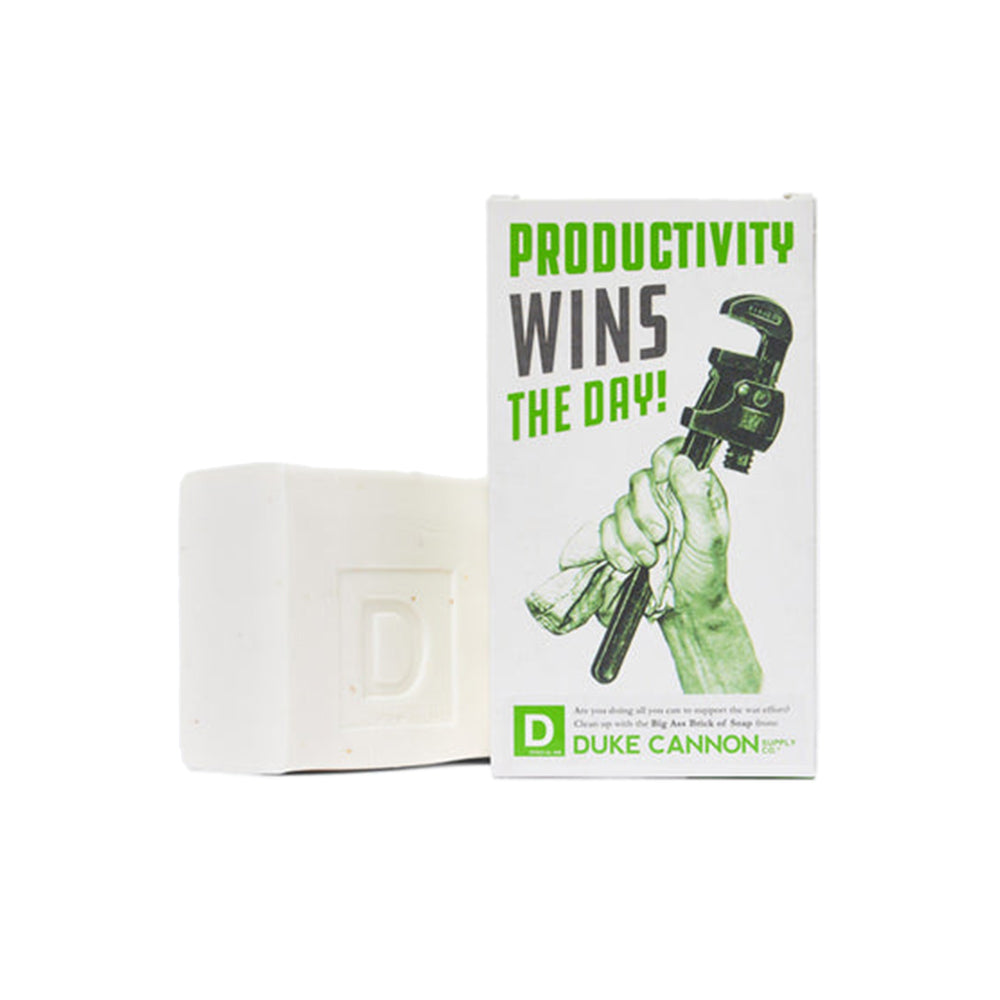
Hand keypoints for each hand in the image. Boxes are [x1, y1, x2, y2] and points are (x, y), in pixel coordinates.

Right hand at [599, 436, 730, 611]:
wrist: (685, 610)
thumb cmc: (706, 573)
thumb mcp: (710, 536)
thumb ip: (697, 498)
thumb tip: (682, 462)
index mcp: (693, 490)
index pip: (674, 453)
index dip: (663, 458)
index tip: (662, 478)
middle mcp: (666, 498)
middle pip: (640, 480)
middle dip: (646, 512)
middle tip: (660, 536)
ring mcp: (642, 516)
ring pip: (621, 506)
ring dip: (632, 536)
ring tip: (649, 559)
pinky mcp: (622, 535)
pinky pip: (606, 528)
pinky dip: (614, 547)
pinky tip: (629, 564)